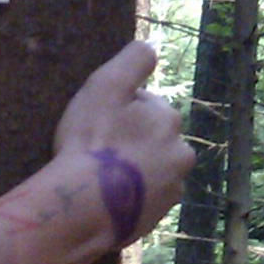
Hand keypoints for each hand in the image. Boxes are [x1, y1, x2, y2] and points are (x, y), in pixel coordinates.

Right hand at [52, 40, 191, 242]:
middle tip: (98, 152)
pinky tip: (107, 198)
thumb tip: (153, 45)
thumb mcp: (106, 85)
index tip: (97, 124)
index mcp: (168, 119)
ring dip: (134, 171)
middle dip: (132, 142)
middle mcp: (180, 154)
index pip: (146, 106)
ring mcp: (171, 190)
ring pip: (152, 170)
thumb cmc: (91, 141)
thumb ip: (133, 60)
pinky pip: (145, 199)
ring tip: (101, 179)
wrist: (83, 208)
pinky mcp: (158, 219)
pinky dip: (131, 196)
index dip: (119, 112)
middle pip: (153, 139)